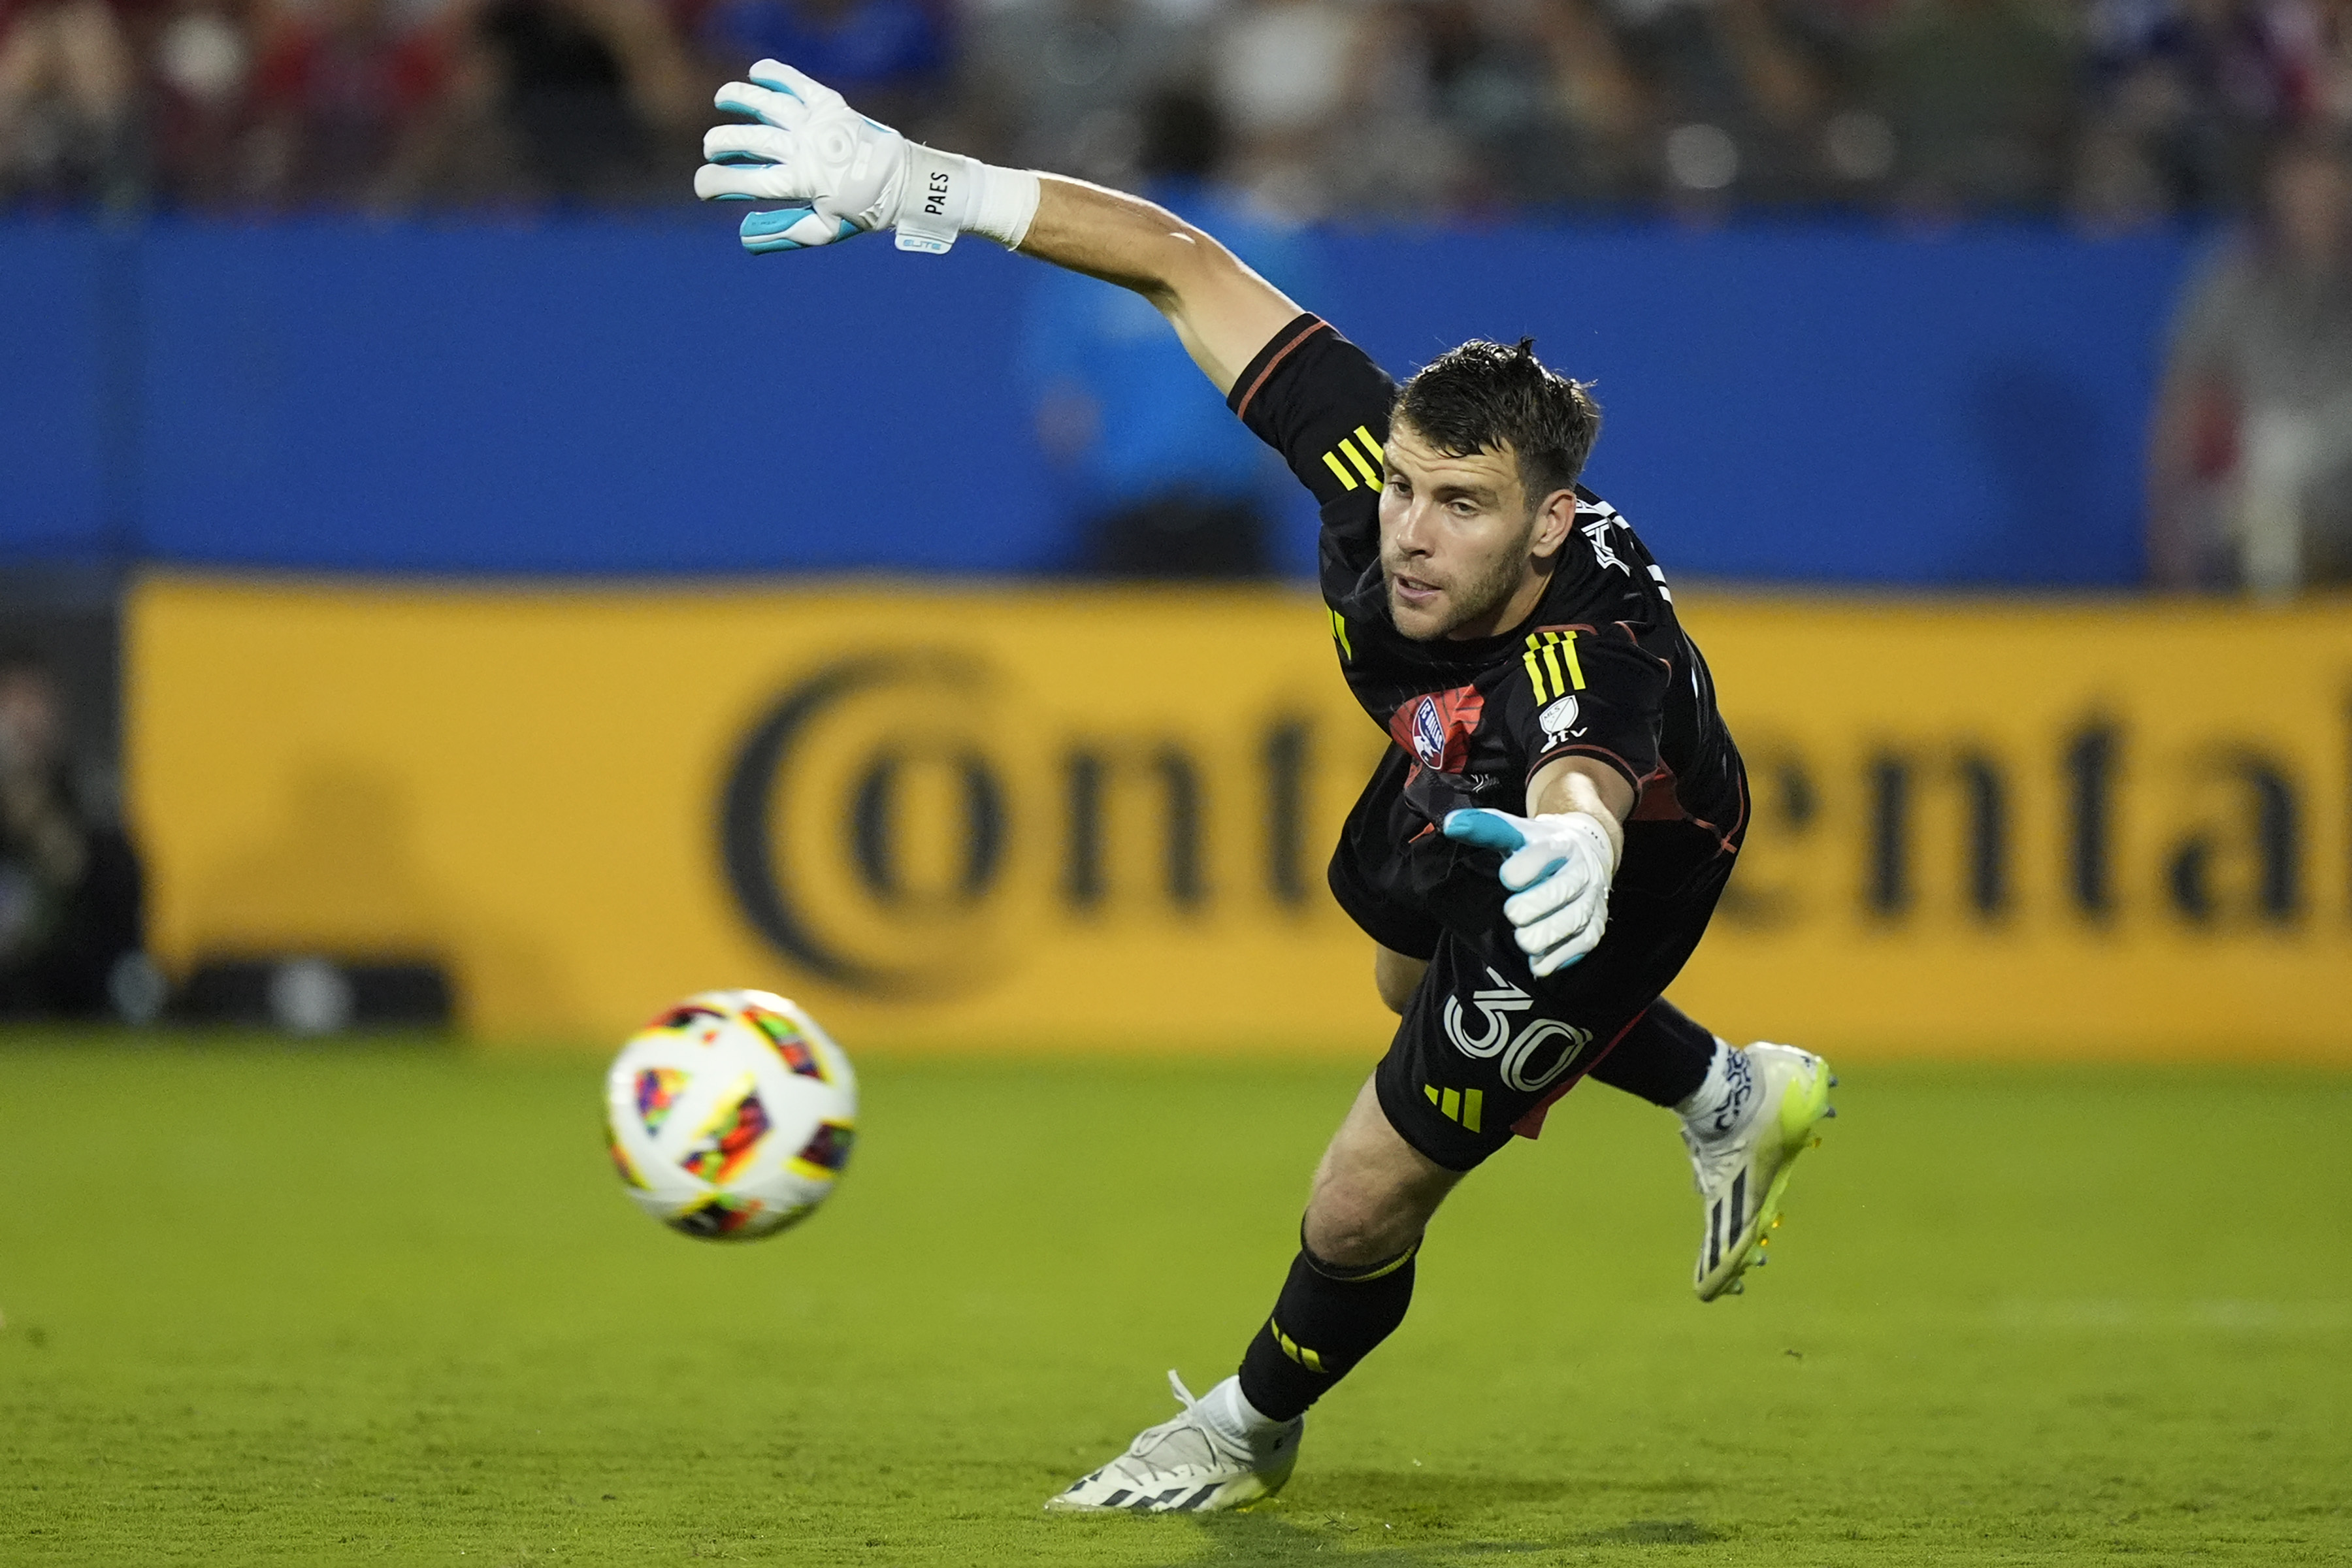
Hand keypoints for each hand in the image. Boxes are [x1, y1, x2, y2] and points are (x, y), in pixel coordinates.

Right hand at [693, 60, 913, 252]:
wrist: (903, 181)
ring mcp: (817, 123)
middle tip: (711, 147)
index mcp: (802, 182)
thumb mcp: (824, 230)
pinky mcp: (830, 104)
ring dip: (738, 98)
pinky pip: (797, 83)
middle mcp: (805, 148)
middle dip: (721, 142)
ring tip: (721, 99)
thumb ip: (783, 232)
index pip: (746, 181)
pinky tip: (756, 73)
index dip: (715, 183)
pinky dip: (775, 74)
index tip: (703, 185)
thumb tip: (743, 237)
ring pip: (767, 104)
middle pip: (749, 139)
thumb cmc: (862, 211)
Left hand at [1442, 808, 1616, 975]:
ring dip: (1545, 935)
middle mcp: (1581, 870)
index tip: (1506, 878)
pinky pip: (1583, 943)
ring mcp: (1591, 898)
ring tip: (1522, 940)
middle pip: (1561, 891)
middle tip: (1512, 913)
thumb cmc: (1539, 847)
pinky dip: (1560, 956)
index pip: (1545, 854)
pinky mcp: (1596, 923)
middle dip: (1532, 906)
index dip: (1523, 869)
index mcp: (1559, 843)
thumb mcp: (1515, 831)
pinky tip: (1538, 962)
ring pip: (1574, 920)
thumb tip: (1451, 824)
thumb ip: (1484, 828)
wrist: (1585, 852)